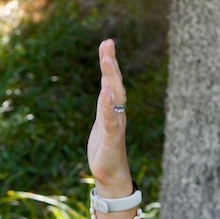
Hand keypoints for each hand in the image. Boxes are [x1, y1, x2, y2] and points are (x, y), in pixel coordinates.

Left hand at [86, 39, 133, 197]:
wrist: (112, 176)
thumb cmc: (106, 151)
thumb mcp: (102, 123)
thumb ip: (104, 105)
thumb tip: (106, 87)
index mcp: (112, 110)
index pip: (111, 81)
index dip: (109, 62)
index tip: (107, 42)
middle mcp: (117, 114)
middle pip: (115, 84)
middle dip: (111, 63)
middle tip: (107, 43)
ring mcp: (115, 125)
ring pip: (115, 98)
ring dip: (111, 78)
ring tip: (106, 60)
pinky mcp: (111, 139)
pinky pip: (111, 119)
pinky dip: (108, 105)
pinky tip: (105, 92)